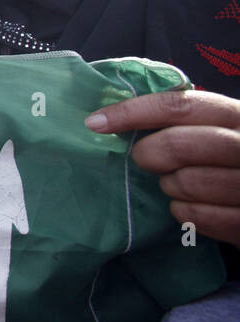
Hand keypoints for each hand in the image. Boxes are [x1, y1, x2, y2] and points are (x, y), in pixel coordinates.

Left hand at [87, 90, 239, 247]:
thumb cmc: (228, 158)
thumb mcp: (215, 127)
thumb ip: (181, 119)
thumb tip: (111, 118)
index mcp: (236, 114)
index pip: (180, 105)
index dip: (133, 112)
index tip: (95, 123)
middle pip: (180, 145)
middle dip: (150, 154)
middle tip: (144, 160)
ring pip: (187, 182)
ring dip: (170, 186)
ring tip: (177, 183)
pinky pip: (197, 216)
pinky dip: (183, 212)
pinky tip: (188, 205)